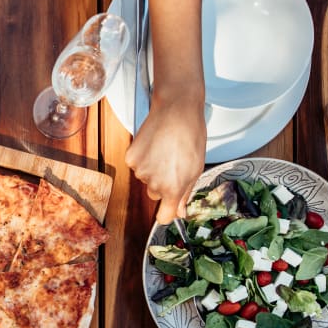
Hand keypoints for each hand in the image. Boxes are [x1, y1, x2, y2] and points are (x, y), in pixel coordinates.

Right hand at [125, 92, 206, 223]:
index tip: (170, 209)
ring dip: (154, 168)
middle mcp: (154, 183)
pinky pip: (137, 166)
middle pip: (155, 194)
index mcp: (173, 188)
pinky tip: (154, 145)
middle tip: (174, 163)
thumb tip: (180, 212)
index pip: (164, 217)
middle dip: (163, 184)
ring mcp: (140, 171)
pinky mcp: (131, 158)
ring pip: (146, 179)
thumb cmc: (191, 136)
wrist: (177, 110)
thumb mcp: (196, 168)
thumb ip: (185, 193)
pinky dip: (144, 158)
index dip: (167, 214)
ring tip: (165, 149)